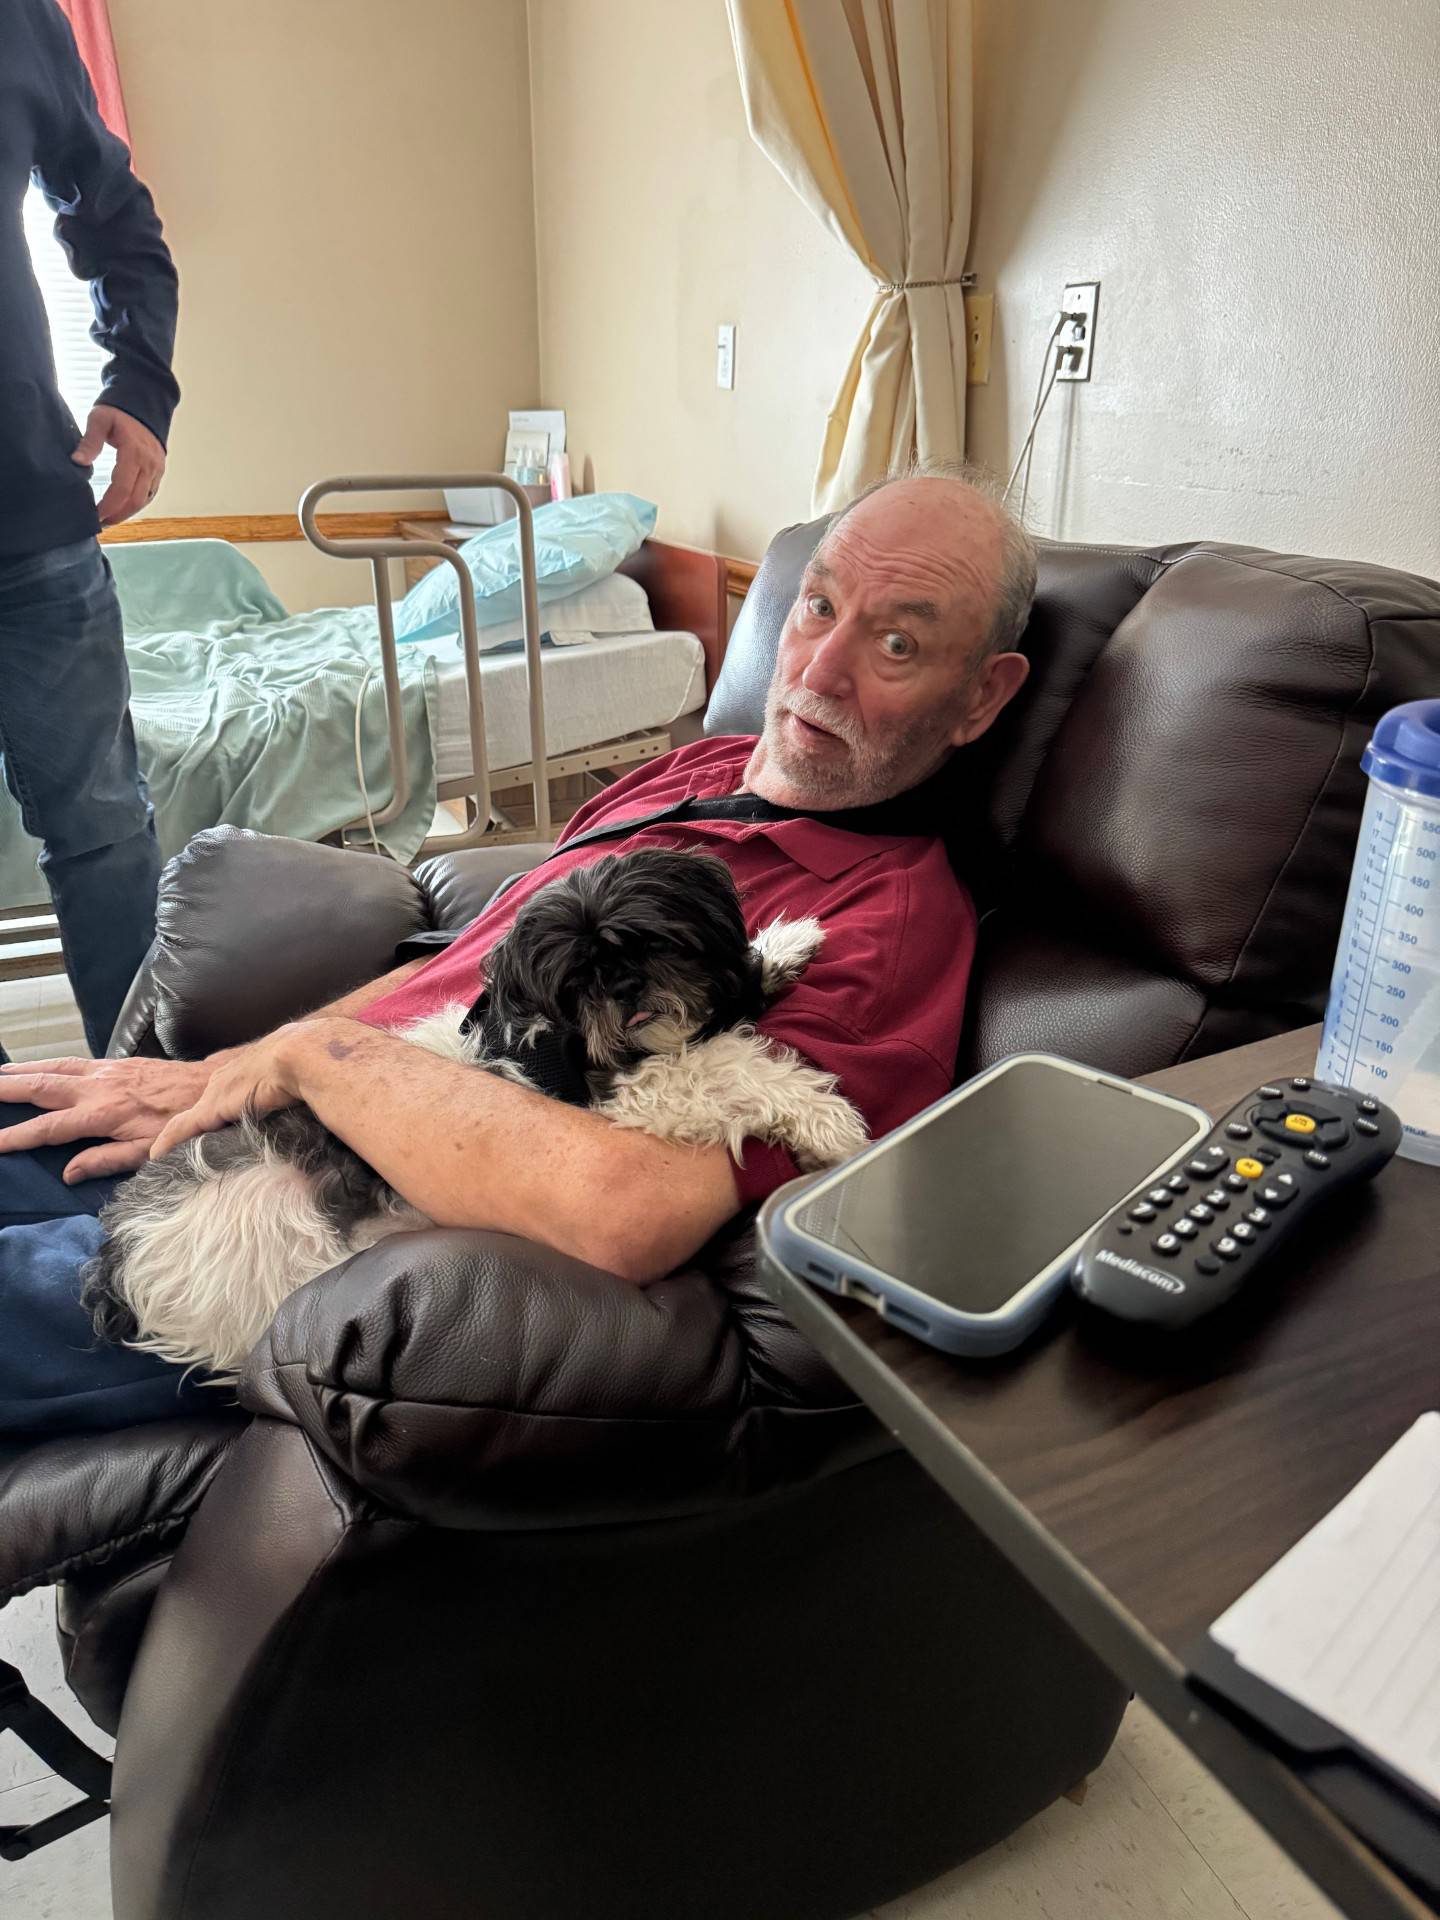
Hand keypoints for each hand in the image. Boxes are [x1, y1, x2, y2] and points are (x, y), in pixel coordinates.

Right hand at [0, 1055, 213, 1180]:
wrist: (212, 1087)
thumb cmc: (184, 1125)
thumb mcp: (149, 1153)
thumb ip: (106, 1161)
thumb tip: (68, 1173)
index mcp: (104, 1115)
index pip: (48, 1128)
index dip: (16, 1136)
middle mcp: (99, 1088)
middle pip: (42, 1087)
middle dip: (7, 1089)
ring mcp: (106, 1072)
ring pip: (54, 1068)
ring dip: (22, 1070)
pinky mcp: (116, 1063)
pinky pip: (72, 1061)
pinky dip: (47, 1063)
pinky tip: (36, 1067)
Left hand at [71, 404, 165, 526]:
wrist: (144, 402)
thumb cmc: (119, 410)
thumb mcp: (99, 419)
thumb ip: (90, 442)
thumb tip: (78, 462)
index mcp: (134, 453)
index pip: (122, 488)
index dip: (108, 505)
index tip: (95, 515)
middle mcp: (149, 464)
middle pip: (135, 500)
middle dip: (118, 515)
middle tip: (101, 523)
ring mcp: (156, 468)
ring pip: (144, 499)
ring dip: (128, 512)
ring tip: (111, 519)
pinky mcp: (159, 469)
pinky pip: (150, 493)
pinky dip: (137, 503)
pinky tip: (125, 508)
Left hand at [150, 1026, 307, 1159]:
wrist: (302, 1053)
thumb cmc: (310, 1061)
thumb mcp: (298, 1075)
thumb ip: (292, 1089)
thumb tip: (307, 1099)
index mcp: (247, 1071)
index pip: (225, 1092)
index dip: (220, 1107)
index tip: (215, 1122)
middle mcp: (226, 1079)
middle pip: (204, 1103)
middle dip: (196, 1120)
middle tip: (186, 1142)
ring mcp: (216, 1094)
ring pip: (190, 1117)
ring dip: (180, 1133)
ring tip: (170, 1150)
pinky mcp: (210, 1109)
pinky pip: (181, 1129)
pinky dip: (168, 1142)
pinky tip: (157, 1155)